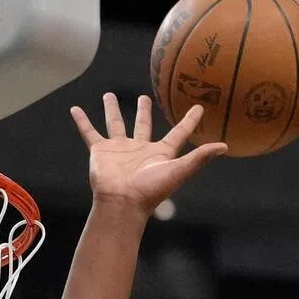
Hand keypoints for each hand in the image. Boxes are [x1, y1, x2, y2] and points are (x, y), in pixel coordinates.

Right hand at [70, 94, 226, 215]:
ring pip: (116, 124)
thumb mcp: (178, 170)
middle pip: (143, 125)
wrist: (122, 203)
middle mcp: (140, 149)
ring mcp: (119, 149)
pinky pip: (90, 133)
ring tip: (110, 95)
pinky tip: (75, 109)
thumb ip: (199, 158)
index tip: (199, 108)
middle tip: (146, 97)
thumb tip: (224, 146)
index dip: (189, 121)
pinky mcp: (101, 151)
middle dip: (144, 112)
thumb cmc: (151, 190)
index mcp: (160, 153)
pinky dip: (82, 121)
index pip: (178, 134)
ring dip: (112, 110)